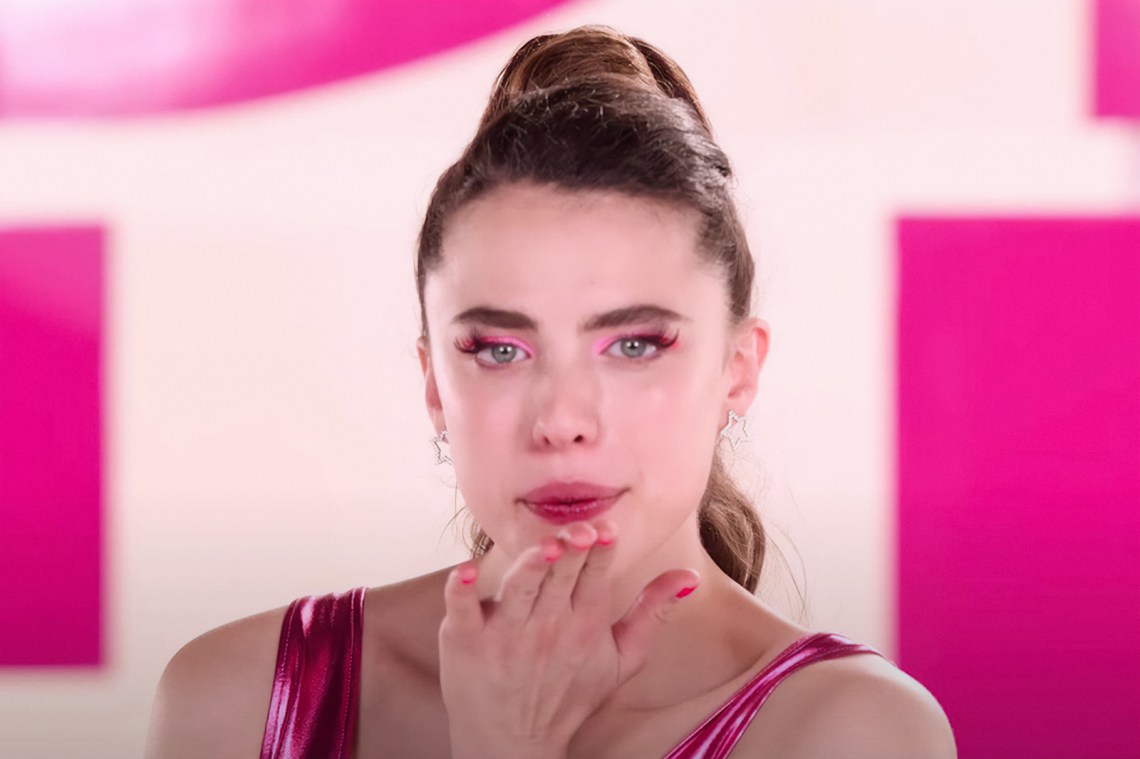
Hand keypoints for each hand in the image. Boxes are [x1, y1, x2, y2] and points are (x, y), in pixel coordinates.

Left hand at [438, 521, 698, 758]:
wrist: (514, 742)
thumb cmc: (569, 694)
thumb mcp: (623, 659)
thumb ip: (652, 614)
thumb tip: (687, 577)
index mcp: (584, 625)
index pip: (596, 579)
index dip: (602, 552)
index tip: (608, 529)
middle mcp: (547, 626)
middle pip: (561, 578)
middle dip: (572, 552)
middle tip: (582, 532)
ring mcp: (504, 634)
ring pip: (520, 590)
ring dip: (532, 568)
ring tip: (547, 549)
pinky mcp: (466, 640)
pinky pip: (461, 610)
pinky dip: (461, 591)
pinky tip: (464, 572)